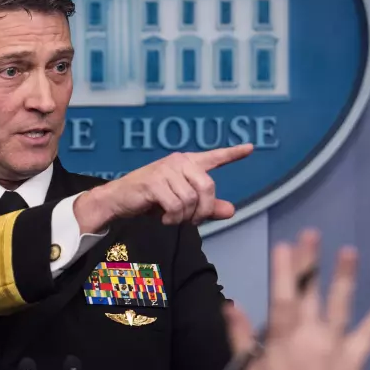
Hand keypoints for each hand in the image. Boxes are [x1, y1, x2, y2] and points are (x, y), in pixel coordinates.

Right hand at [72, 144, 253, 232]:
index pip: (214, 157)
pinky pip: (176, 205)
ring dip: (184, 217)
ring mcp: (166, 170)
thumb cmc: (150, 200)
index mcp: (187, 164)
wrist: (118, 200)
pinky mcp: (154, 182)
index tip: (250, 148)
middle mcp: (178, 162)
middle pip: (208, 187)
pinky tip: (163, 218)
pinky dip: (172, 218)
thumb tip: (231, 211)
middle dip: (203, 210)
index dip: (233, 154)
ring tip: (172, 219)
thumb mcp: (181, 204)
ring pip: (191, 199)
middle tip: (191, 221)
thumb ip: (207, 208)